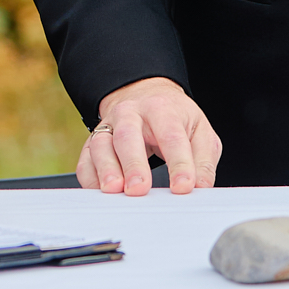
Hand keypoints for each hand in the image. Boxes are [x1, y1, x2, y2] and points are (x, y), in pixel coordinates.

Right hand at [77, 76, 220, 194]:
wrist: (145, 96)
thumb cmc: (174, 117)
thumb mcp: (198, 130)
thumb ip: (203, 159)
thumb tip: (201, 187)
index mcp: (161, 108)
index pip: (171, 136)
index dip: (179, 163)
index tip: (184, 187)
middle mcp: (130, 114)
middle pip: (128, 136)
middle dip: (133, 164)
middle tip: (140, 189)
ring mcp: (108, 127)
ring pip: (101, 146)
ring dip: (106, 169)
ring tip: (115, 190)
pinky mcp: (92, 142)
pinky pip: (85, 161)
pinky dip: (90, 178)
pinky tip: (100, 192)